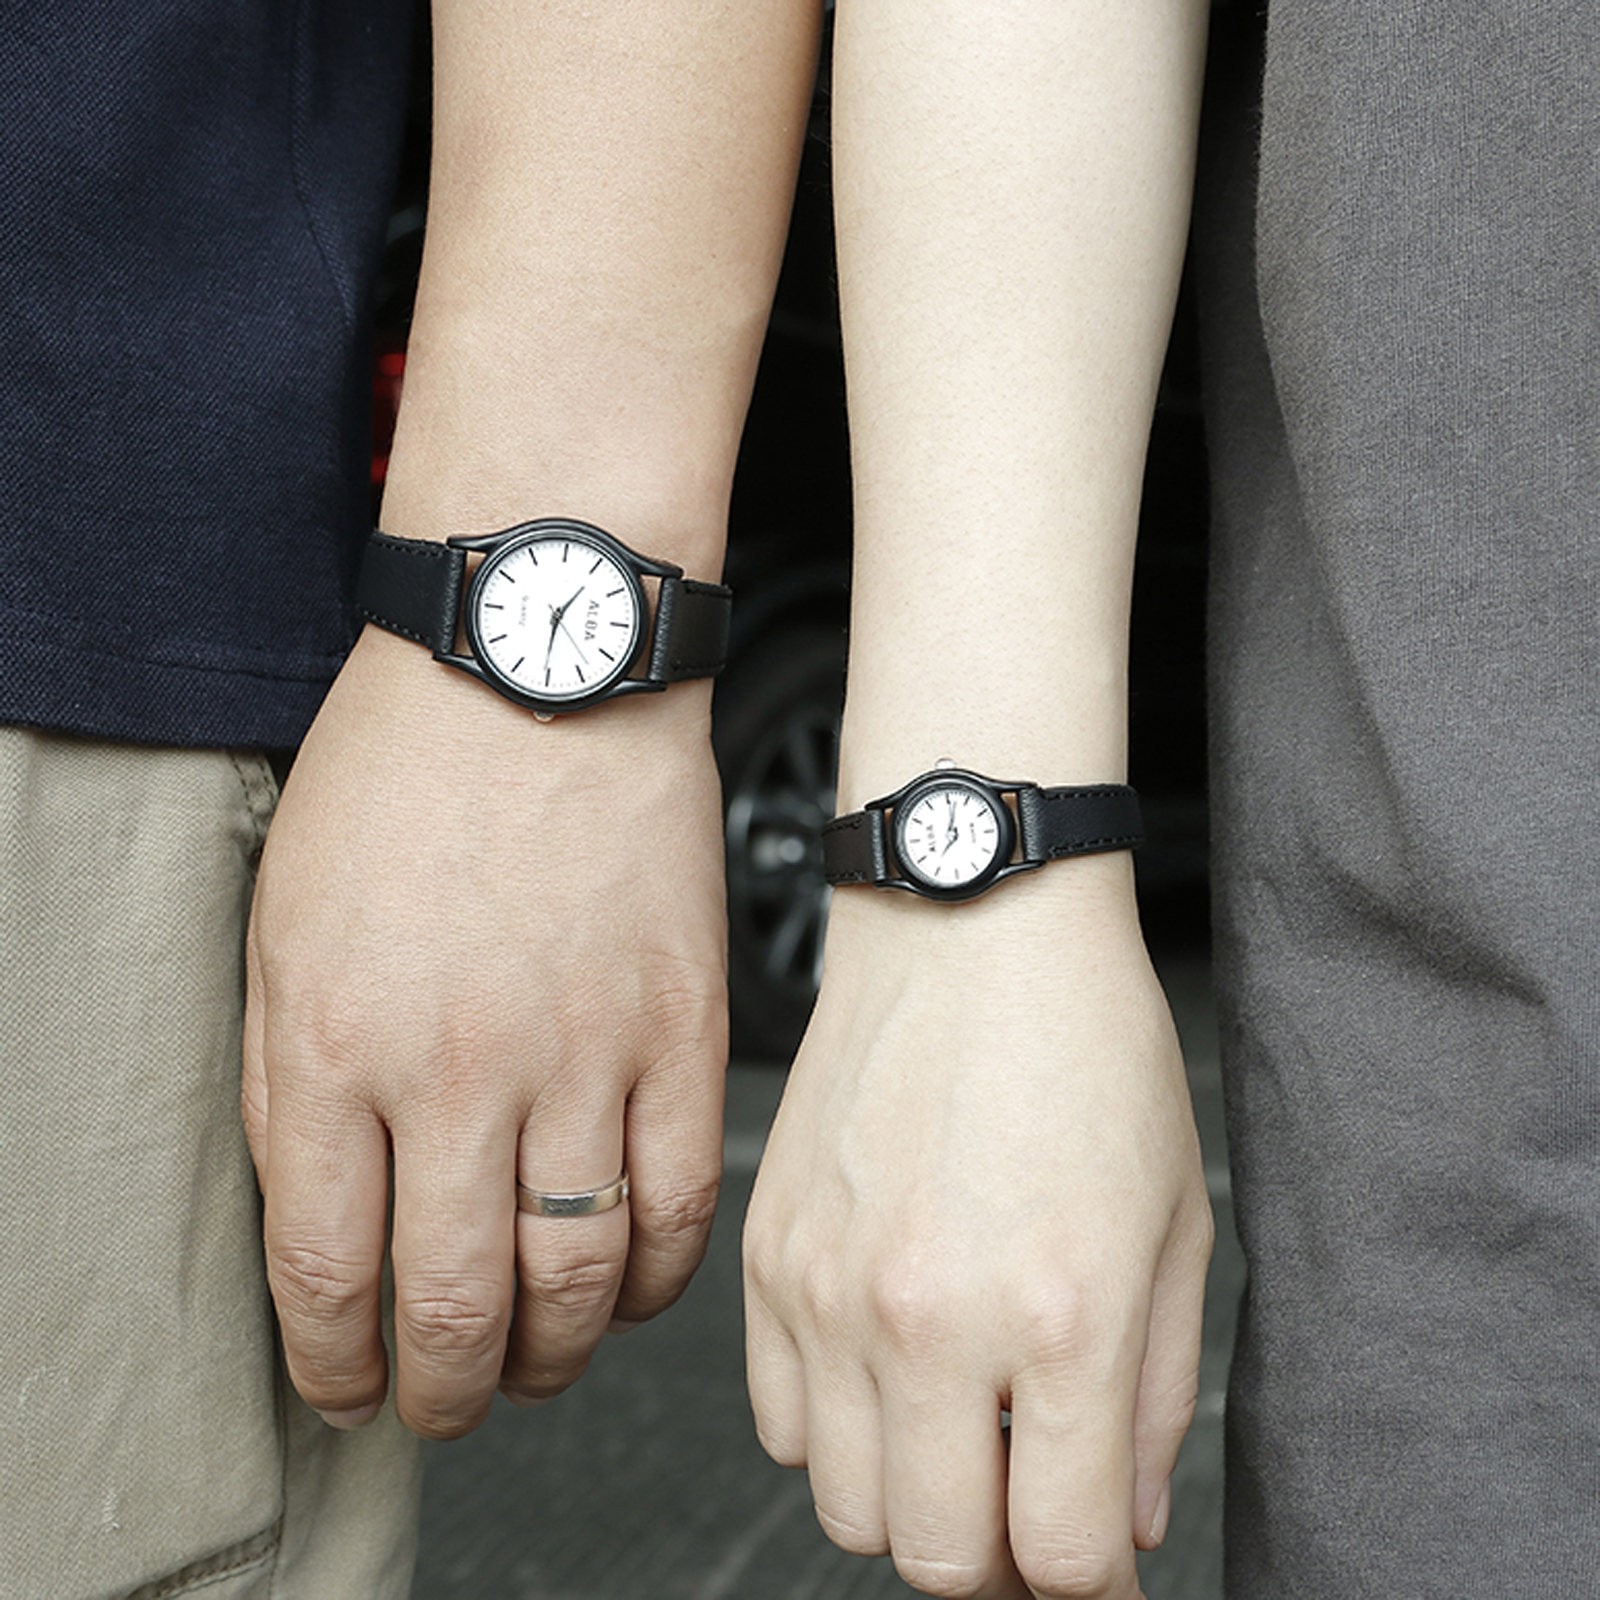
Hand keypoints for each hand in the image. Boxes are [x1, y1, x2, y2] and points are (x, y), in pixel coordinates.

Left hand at [243, 629, 727, 1437]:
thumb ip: (283, 1087)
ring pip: (577, 1276)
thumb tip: (322, 1220)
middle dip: (441, 1390)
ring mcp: (584, 1053)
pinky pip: (680, 1202)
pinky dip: (657, 1277)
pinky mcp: (682, 1028)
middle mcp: (458, 1070)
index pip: (328, 1271)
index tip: (348, 1389)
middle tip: (441, 1403)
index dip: (336, 1364)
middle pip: (455, 1305)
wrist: (544, 668)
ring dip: (551, 1353)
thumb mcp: (280, 923)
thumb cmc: (407, 775)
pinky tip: (630, 1281)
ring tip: (535, 1362)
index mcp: (334, 1044)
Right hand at [743, 861, 1210, 1598]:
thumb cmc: (1086, 1040)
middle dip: (997, 1557)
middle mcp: (929, 1318)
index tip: (1095, 1569)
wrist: (970, 919)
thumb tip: (1116, 1523)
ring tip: (958, 1424)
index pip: (1058, 1557)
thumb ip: (1157, 1399)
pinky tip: (888, 1365)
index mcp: (1059, 1315)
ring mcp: (828, 1288)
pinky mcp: (767, 1253)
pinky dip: (836, 1427)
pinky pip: (779, 1418)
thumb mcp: (1177, 1220)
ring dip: (913, 1496)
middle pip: (935, 1558)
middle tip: (1028, 1499)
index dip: (1091, 1589)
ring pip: (846, 1505)